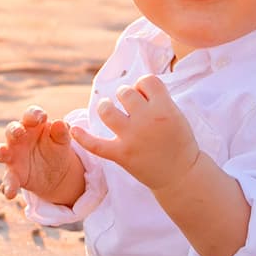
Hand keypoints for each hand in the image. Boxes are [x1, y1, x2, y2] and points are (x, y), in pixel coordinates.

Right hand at [0, 106, 83, 204]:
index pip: (30, 115)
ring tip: (3, 154)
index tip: (42, 117)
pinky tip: (10, 193)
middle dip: (14, 130)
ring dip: (0, 151)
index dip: (33, 114)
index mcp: (32, 125)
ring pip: (0, 151)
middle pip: (11, 130)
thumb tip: (60, 123)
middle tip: (19, 131)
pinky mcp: (13, 175)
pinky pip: (8, 180)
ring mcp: (13, 156)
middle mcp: (18, 138)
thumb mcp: (62, 141)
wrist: (57, 172)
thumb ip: (61, 132)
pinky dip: (7, 186)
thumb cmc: (56, 148)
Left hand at [72, 76, 200, 190]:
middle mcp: (147, 120)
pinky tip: (74, 130)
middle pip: (125, 92)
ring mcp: (132, 138)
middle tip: (132, 108)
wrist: (181, 175)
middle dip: (126, 96)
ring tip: (109, 110)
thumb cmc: (179, 142)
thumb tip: (136, 85)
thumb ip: (158, 99)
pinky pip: (96, 145)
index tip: (146, 96)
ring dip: (105, 107)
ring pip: (106, 110)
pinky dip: (83, 138)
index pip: (146, 80)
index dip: (143, 85)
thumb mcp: (177, 114)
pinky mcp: (121, 155)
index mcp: (164, 108)